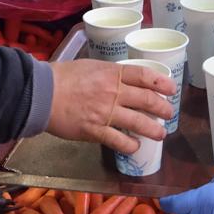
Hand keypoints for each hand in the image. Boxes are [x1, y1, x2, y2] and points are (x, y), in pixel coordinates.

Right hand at [46, 59, 175, 155]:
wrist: (42, 93)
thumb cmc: (62, 76)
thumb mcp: (90, 66)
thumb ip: (108, 74)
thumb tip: (121, 79)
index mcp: (112, 73)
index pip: (145, 76)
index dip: (162, 83)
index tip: (171, 89)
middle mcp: (113, 92)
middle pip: (147, 100)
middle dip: (163, 109)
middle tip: (169, 113)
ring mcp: (106, 112)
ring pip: (139, 122)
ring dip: (153, 129)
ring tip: (160, 134)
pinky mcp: (95, 130)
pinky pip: (119, 141)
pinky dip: (130, 145)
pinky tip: (135, 147)